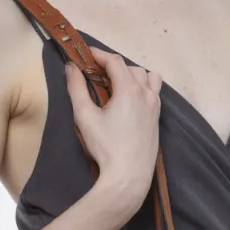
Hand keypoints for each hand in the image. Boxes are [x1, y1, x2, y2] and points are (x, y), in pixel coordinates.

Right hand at [64, 44, 162, 201]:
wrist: (129, 175)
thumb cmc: (105, 147)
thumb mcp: (85, 116)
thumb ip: (77, 89)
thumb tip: (71, 68)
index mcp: (129, 89)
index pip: (114, 61)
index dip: (98, 54)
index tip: (84, 54)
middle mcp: (146, 93)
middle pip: (131, 67)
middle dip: (112, 65)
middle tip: (94, 72)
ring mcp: (155, 105)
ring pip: (148, 77)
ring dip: (132, 74)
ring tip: (116, 84)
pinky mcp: (157, 117)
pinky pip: (154, 91)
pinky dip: (143, 86)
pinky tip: (130, 99)